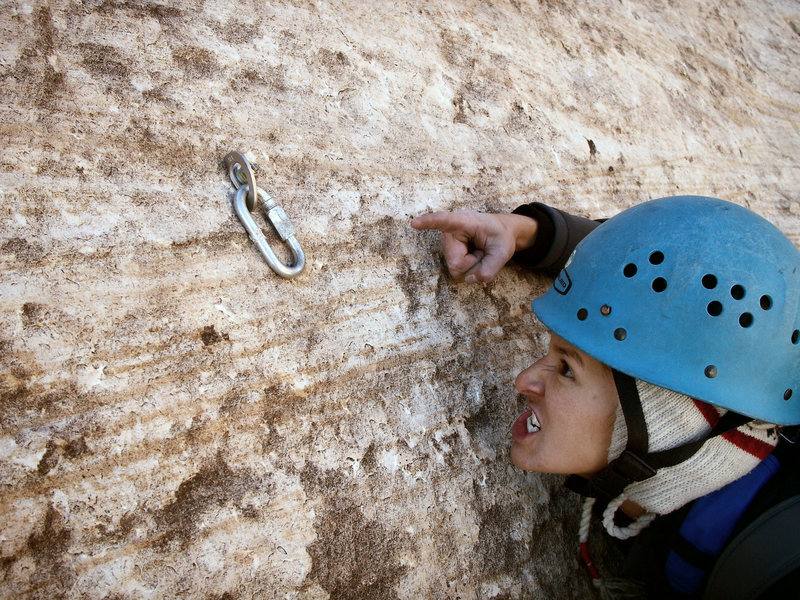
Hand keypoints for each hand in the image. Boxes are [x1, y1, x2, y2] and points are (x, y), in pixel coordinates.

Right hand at [411, 211, 536, 281]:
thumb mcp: (503, 251)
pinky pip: (457, 270)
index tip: (415, 223)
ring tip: (479, 251)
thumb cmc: (501, 236)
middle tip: (483, 250)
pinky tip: (473, 254)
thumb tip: (470, 279)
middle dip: (474, 264)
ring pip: (456, 269)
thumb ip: (490, 268)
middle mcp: (450, 231)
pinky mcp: (447, 251)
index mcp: (464, 221)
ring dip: (472, 265)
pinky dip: (469, 267)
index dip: (429, 222)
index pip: (444, 221)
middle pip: (457, 263)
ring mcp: (447, 242)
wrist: (500, 232)